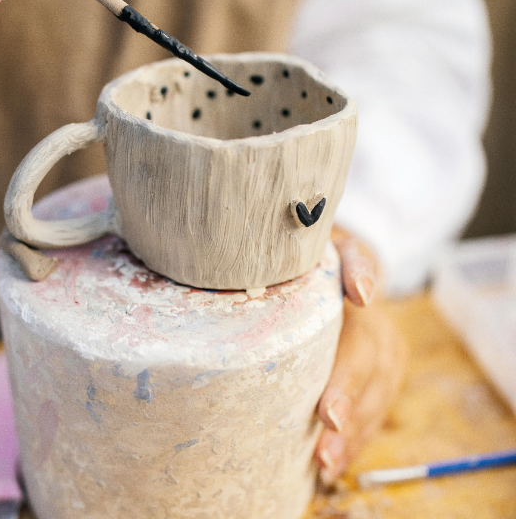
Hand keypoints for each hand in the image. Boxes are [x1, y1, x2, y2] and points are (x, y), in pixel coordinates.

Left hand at [315, 228, 407, 483]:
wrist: (345, 259)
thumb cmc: (321, 255)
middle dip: (347, 418)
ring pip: (375, 402)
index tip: (328, 414)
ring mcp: (388, 357)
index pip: (361, 345)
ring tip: (325, 464)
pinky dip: (356, 439)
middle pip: (370, 381)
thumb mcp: (334, 245)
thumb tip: (363, 293)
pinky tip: (335, 462)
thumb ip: (351, 263)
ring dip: (352, 437)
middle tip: (324, 448)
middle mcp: (384, 334)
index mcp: (368, 307)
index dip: (346, 381)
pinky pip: (373, 411)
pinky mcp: (384, 375)